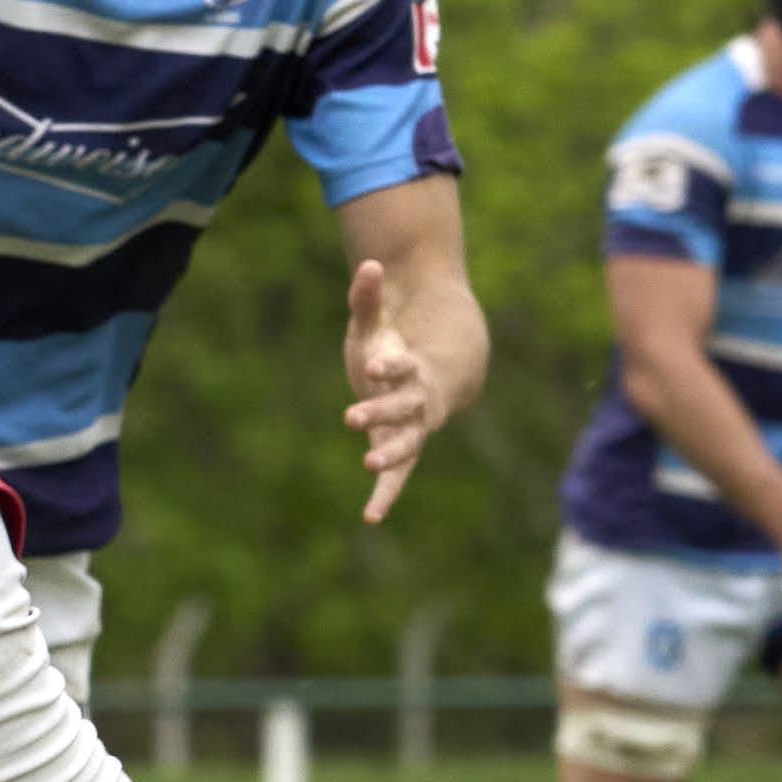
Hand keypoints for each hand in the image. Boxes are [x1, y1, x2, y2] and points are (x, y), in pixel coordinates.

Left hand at [340, 258, 437, 523]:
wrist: (428, 374)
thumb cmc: (394, 345)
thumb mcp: (376, 323)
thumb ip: (368, 297)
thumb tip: (368, 263)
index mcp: (410, 368)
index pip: (401, 367)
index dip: (390, 365)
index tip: (375, 364)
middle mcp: (416, 400)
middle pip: (402, 408)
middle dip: (380, 412)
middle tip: (353, 416)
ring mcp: (411, 427)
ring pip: (406, 445)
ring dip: (389, 456)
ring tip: (369, 464)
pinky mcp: (400, 447)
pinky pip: (397, 477)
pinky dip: (385, 495)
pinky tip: (369, 518)